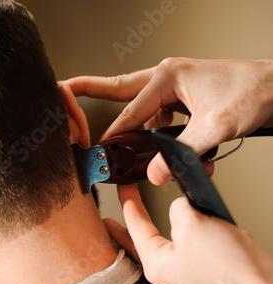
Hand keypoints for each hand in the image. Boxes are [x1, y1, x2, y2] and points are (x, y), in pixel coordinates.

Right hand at [64, 58, 272, 184]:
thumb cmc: (254, 91)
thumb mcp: (216, 126)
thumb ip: (182, 151)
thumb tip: (157, 171)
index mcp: (167, 76)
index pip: (129, 111)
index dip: (113, 134)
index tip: (99, 149)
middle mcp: (167, 79)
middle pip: (122, 93)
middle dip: (94, 94)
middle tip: (66, 91)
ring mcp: (176, 89)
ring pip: (145, 113)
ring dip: (143, 134)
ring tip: (135, 149)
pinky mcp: (185, 100)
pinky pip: (165, 120)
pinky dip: (165, 138)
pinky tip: (174, 151)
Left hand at [103, 184, 272, 283]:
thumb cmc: (231, 270)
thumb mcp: (193, 223)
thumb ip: (178, 208)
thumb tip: (181, 208)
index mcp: (157, 265)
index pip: (135, 227)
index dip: (128, 202)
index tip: (123, 189)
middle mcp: (169, 276)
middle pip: (143, 243)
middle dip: (127, 230)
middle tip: (111, 222)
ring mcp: (188, 279)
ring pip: (172, 246)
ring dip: (171, 228)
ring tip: (159, 217)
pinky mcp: (207, 278)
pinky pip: (195, 252)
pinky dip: (197, 238)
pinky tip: (206, 232)